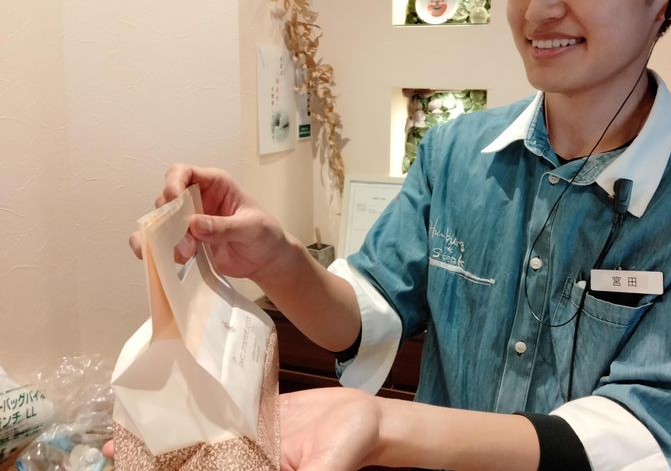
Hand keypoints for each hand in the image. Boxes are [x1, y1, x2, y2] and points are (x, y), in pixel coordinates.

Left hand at [100, 388, 379, 469]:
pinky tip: (176, 397)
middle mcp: (245, 460)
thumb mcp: (327, 467)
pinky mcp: (257, 415)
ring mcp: (249, 438)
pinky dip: (199, 406)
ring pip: (202, 437)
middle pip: (194, 462)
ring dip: (169, 434)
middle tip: (111, 449)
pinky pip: (223, 410)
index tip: (130, 468)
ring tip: (129, 426)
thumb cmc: (353, 445)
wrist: (370, 418)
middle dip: (155, 459)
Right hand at [129, 164, 291, 282]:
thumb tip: (194, 225)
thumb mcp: (251, 228)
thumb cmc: (265, 235)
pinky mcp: (186, 241)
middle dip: (170, 220)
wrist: (266, 260)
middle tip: (188, 242)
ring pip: (161, 222)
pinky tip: (171, 259)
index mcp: (215, 184)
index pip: (183, 172)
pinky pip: (162, 242)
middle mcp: (198, 199)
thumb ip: (224, 227)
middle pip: (166, 199)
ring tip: (187, 254)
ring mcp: (189, 221)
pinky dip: (160, 250)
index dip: (173, 183)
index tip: (173, 200)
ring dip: (166, 238)